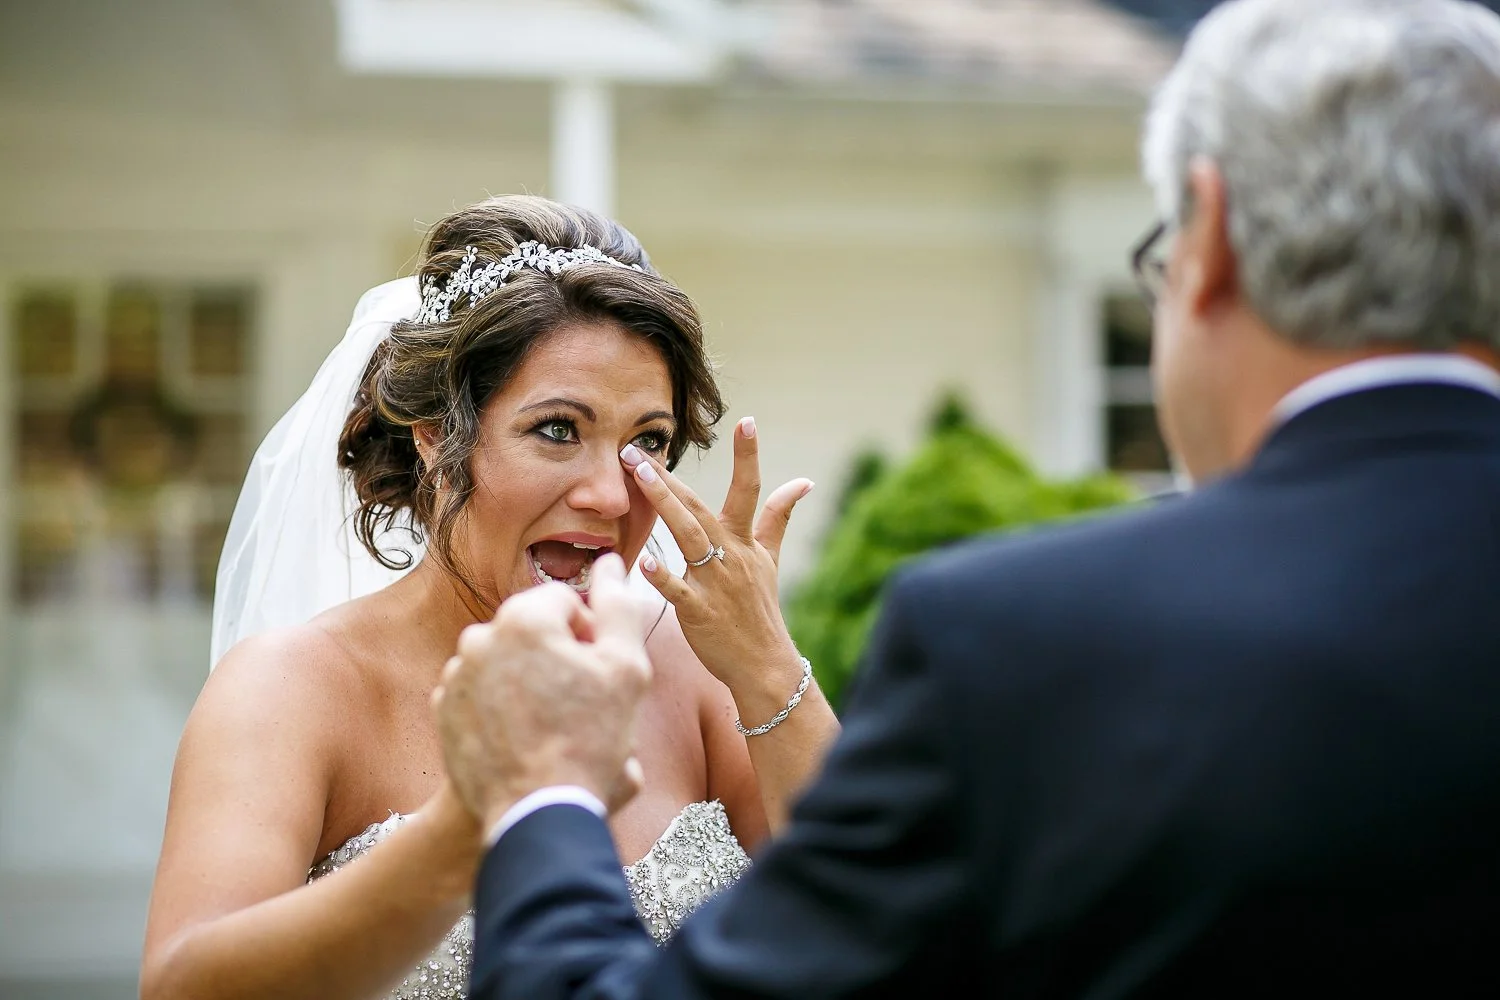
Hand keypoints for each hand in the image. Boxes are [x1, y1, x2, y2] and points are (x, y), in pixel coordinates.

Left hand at [430, 554, 651, 830]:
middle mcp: (480, 638)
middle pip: (533, 630)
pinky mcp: (443, 711)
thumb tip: (612, 563)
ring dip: (529, 679)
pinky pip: (479, 693)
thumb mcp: (626, 668)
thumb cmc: (590, 742)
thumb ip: (619, 606)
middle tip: (581, 701)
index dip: (591, 636)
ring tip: (552, 724)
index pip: (566, 603)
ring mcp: (456, 676)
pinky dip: (500, 706)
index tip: (600, 673)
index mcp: (524, 618)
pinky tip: (524, 737)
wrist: (537, 814)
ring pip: (505, 660)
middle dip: (558, 655)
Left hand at [620, 417, 813, 706]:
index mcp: (744, 542)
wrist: (765, 665)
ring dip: (664, 504)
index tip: (747, 421)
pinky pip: (679, 591)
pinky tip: (642, 561)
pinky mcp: (700, 612)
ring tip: (639, 477)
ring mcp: (715, 584)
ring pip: (689, 536)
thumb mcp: (771, 559)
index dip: (749, 456)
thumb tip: (803, 481)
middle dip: (670, 477)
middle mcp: (731, 556)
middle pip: (701, 508)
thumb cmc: (761, 610)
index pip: (749, 490)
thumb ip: (779, 517)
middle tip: (636, 450)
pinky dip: (662, 576)